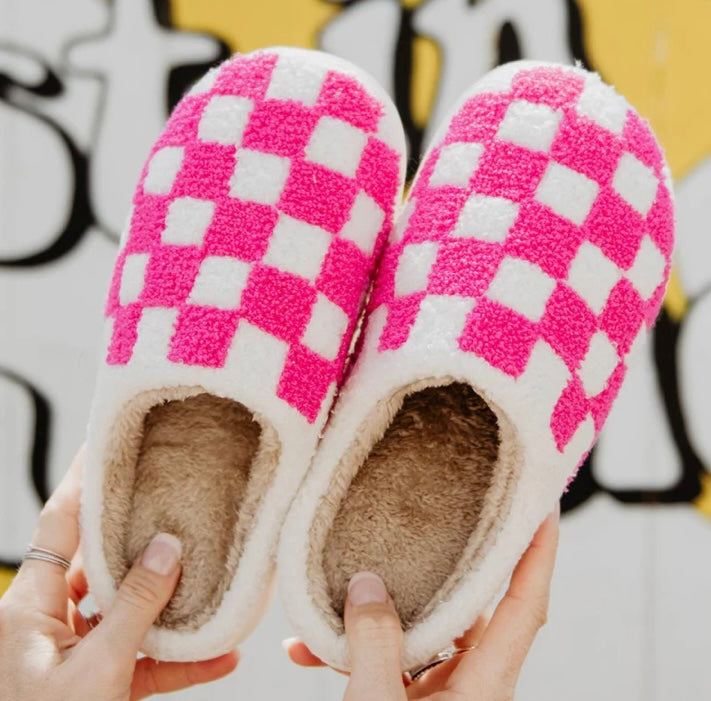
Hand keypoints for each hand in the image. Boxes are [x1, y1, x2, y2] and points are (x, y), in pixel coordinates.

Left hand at [0, 447, 237, 700]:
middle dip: (141, 536)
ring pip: (126, 611)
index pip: (60, 524)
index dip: (86, 480)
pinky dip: (176, 658)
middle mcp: (47, 623)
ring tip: (209, 576)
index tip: (108, 442)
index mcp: (28, 609)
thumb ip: (134, 607)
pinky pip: (139, 658)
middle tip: (174, 499)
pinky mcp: (96, 683)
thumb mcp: (95, 672)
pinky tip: (217, 657)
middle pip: (100, 562)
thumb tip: (168, 548)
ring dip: (170, 602)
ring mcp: (72, 654)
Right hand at [286, 506, 559, 699]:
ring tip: (335, 596)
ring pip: (422, 635)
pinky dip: (356, 651)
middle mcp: (470, 689)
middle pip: (471, 610)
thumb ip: (375, 643)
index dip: (539, 555)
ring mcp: (441, 699)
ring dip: (379, 616)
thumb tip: (368, 583)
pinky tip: (306, 650)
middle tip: (428, 524)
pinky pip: (392, 664)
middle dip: (442, 569)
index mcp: (483, 688)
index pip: (526, 607)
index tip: (546, 508)